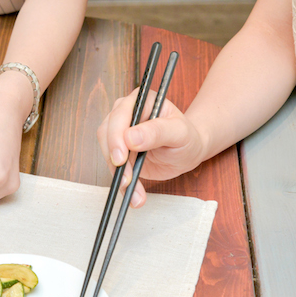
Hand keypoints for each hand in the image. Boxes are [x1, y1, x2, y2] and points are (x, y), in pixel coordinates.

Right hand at [96, 88, 206, 207]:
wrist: (188, 151)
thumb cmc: (187, 137)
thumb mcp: (179, 133)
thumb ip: (157, 132)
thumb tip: (130, 137)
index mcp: (141, 101)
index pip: (120, 115)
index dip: (116, 136)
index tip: (121, 158)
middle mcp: (126, 113)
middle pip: (107, 133)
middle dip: (114, 159)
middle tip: (125, 179)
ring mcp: (120, 133)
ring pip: (107, 152)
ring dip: (118, 175)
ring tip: (134, 192)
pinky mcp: (120, 151)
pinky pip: (114, 167)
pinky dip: (123, 183)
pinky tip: (134, 195)